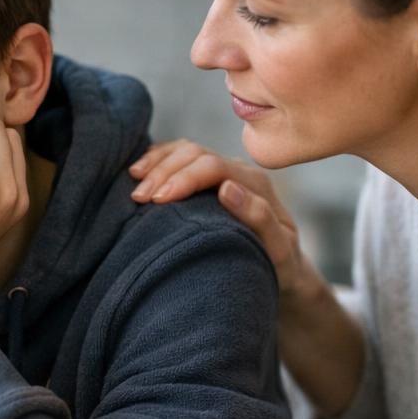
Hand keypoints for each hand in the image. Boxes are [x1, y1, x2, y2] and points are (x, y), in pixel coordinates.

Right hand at [129, 140, 319, 299]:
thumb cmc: (280, 264)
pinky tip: (139, 172)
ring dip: (156, 163)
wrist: (283, 268)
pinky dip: (156, 160)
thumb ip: (259, 218)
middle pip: (194, 153)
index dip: (183, 178)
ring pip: (183, 150)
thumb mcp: (279, 249)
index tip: (158, 200)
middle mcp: (238, 171)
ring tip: (134, 182)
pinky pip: (178, 157)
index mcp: (255, 184)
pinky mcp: (207, 178)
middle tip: (138, 197)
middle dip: (163, 171)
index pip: (213, 166)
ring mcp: (221, 171)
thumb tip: (227, 188)